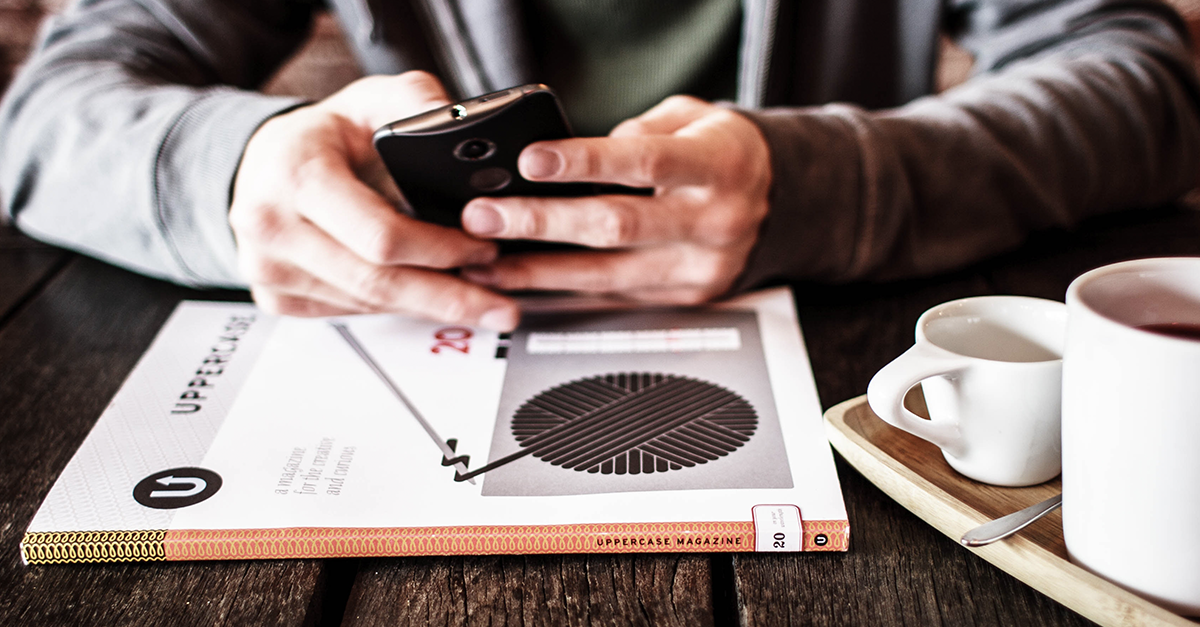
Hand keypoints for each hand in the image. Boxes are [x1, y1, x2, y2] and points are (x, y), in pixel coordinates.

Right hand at [230, 71, 519, 330]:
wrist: (264, 163)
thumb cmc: (322, 135)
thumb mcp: (369, 99)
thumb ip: (416, 100)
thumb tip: (457, 122)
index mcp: (295, 175)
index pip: (381, 235)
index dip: (440, 250)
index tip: (484, 250)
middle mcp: (272, 227)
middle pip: (377, 283)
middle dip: (448, 297)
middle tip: (500, 308)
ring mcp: (269, 269)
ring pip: (367, 304)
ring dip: (427, 306)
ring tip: (477, 302)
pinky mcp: (274, 297)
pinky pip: (349, 312)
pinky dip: (395, 307)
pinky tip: (427, 299)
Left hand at [459, 95, 771, 304]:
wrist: (783, 202)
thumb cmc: (725, 154)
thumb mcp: (694, 118)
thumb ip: (641, 130)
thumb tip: (575, 153)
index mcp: (719, 166)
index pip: (645, 162)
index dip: (585, 162)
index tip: (530, 160)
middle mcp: (713, 222)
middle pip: (617, 227)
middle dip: (542, 223)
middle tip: (485, 217)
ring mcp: (699, 268)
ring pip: (607, 276)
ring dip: (538, 271)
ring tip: (485, 261)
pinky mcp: (685, 297)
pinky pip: (615, 298)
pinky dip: (565, 292)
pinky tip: (524, 284)